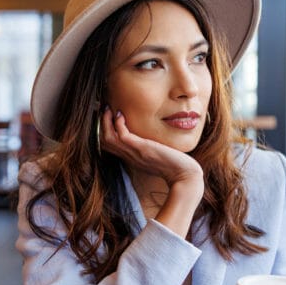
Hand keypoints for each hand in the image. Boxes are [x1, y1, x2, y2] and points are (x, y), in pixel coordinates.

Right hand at [99, 107, 203, 235]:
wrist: (184, 175)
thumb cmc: (175, 167)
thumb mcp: (156, 156)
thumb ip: (148, 149)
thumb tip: (149, 140)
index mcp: (131, 158)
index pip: (108, 146)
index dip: (103, 131)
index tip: (106, 117)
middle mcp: (129, 156)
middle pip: (103, 142)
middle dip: (100, 124)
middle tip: (104, 109)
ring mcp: (134, 153)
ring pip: (108, 139)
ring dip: (105, 122)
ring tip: (108, 109)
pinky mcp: (142, 149)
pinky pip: (122, 136)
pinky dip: (118, 124)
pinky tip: (120, 115)